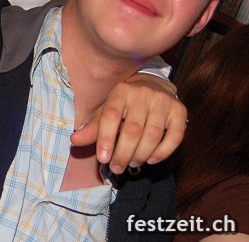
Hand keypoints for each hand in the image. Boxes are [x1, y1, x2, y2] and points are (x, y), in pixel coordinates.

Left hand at [70, 73, 186, 173]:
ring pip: (152, 135)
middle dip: (123, 153)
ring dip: (141, 155)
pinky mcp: (179, 111)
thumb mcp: (106, 111)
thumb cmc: (124, 104)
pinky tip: (151, 159)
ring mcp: (163, 101)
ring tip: (132, 163)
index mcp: (120, 91)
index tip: (102, 159)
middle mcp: (142, 94)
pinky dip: (163, 152)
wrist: (153, 85)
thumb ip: (92, 128)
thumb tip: (74, 141)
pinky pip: (174, 136)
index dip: (105, 139)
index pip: (110, 117)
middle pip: (132, 130)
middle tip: (117, 168)